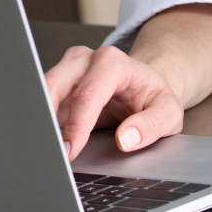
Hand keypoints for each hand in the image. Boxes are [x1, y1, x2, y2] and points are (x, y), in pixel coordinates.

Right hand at [41, 3, 211, 158]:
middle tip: (51, 152)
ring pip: (42, 91)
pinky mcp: (58, 84)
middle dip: (48, 120)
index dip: (77, 124)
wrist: (144, 86)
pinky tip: (46, 140)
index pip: (88, 94)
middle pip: (55, 85)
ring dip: (42, 121)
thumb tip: (126, 139)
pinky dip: (42, 122)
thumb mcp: (169, 113)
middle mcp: (85, 60)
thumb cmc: (153, 98)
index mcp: (113, 62)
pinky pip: (42, 101)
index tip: (71, 150)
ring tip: (45, 148)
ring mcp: (68, 69)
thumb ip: (152, 125)